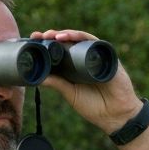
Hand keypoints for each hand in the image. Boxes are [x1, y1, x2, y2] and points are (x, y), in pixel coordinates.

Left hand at [29, 29, 143, 134]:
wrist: (116, 115)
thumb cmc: (94, 106)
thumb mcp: (70, 93)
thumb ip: (56, 83)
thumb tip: (37, 77)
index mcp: (74, 67)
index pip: (58, 51)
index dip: (46, 45)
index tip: (32, 41)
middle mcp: (84, 58)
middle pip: (66, 42)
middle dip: (51, 37)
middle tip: (37, 36)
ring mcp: (95, 56)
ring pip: (78, 38)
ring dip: (64, 34)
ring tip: (51, 35)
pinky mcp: (106, 55)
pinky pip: (93, 41)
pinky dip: (80, 36)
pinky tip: (69, 36)